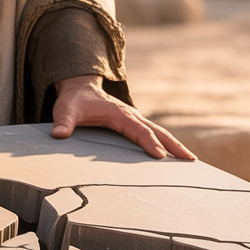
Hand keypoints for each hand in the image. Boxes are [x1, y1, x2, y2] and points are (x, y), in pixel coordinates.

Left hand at [51, 75, 195, 160]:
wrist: (80, 89)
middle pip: (157, 130)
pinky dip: (167, 143)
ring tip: (191, 161)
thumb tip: (58, 134)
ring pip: (159, 132)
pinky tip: (174, 156)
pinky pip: (154, 134)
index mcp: (119, 114)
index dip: (149, 142)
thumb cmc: (73, 102)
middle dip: (174, 145)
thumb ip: (63, 123)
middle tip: (190, 160)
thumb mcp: (65, 110)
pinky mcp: (134, 124)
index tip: (160, 156)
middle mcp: (131, 115)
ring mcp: (135, 119)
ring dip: (175, 145)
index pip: (138, 130)